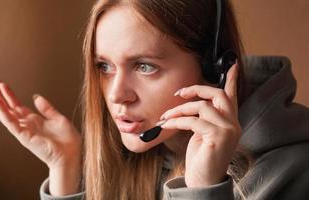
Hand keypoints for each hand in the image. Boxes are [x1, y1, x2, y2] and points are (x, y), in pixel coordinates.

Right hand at [0, 79, 82, 194]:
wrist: (70, 154)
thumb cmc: (67, 140)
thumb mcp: (58, 118)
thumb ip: (46, 108)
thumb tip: (36, 97)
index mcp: (34, 120)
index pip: (16, 105)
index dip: (8, 94)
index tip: (0, 83)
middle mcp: (26, 124)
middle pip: (7, 108)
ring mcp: (23, 130)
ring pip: (5, 113)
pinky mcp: (23, 135)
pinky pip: (9, 122)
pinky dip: (1, 111)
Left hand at [160, 63, 240, 186]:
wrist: (203, 181)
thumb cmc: (201, 158)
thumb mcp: (202, 134)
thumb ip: (202, 118)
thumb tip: (189, 103)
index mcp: (230, 122)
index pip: (232, 96)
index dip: (232, 79)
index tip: (233, 64)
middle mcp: (233, 124)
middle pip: (218, 95)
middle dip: (196, 89)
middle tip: (178, 93)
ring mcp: (228, 131)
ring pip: (202, 107)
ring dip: (179, 110)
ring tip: (165, 117)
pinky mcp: (217, 137)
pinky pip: (193, 121)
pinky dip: (177, 121)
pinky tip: (166, 125)